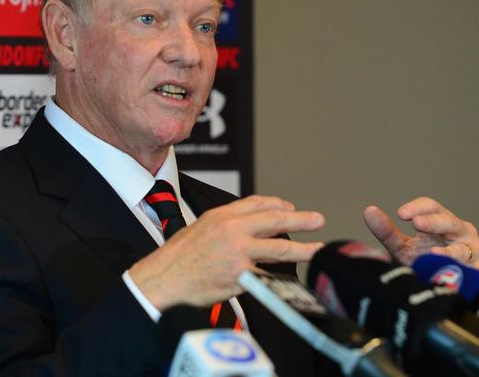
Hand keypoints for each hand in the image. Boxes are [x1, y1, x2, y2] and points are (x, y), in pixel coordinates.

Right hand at [129, 195, 324, 309]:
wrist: (165, 278)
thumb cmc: (178, 256)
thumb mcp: (200, 227)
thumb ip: (225, 224)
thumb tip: (247, 227)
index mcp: (222, 216)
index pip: (258, 203)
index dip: (279, 205)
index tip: (291, 209)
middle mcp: (232, 231)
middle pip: (275, 221)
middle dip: (301, 220)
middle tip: (317, 220)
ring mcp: (239, 254)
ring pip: (279, 249)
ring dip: (303, 249)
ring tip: (317, 249)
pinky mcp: (241, 277)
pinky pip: (266, 275)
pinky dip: (279, 276)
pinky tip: (290, 278)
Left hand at [363, 197, 477, 267]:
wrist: (447, 287)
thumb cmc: (428, 262)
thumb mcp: (405, 247)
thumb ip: (388, 232)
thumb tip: (369, 211)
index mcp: (440, 223)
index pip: (431, 207)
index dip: (417, 208)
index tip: (401, 214)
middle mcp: (458, 233)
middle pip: (448, 222)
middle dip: (433, 222)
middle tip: (417, 223)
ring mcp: (470, 252)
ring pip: (462, 248)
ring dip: (448, 250)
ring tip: (432, 252)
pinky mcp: (476, 271)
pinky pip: (468, 270)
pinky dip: (457, 271)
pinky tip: (446, 274)